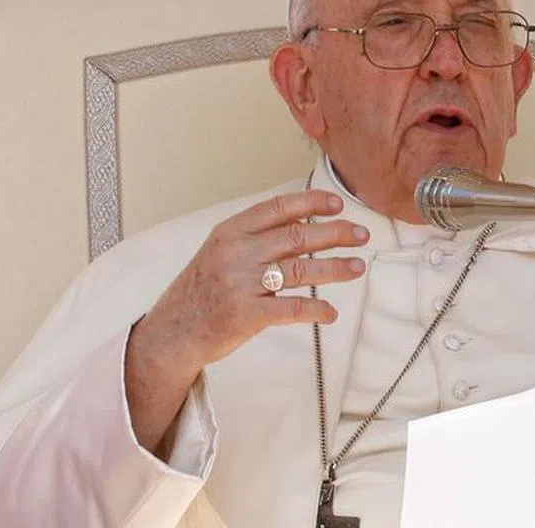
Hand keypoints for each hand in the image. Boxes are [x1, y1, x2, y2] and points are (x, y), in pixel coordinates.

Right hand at [125, 189, 368, 451]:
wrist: (172, 331)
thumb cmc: (201, 290)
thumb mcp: (219, 251)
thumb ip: (254, 236)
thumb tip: (301, 220)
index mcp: (230, 231)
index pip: (277, 208)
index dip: (311, 203)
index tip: (338, 203)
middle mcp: (236, 253)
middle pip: (296, 237)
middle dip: (335, 233)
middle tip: (361, 234)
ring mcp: (241, 284)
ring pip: (299, 270)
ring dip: (334, 268)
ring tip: (357, 267)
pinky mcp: (246, 315)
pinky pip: (291, 309)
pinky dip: (315, 310)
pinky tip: (331, 313)